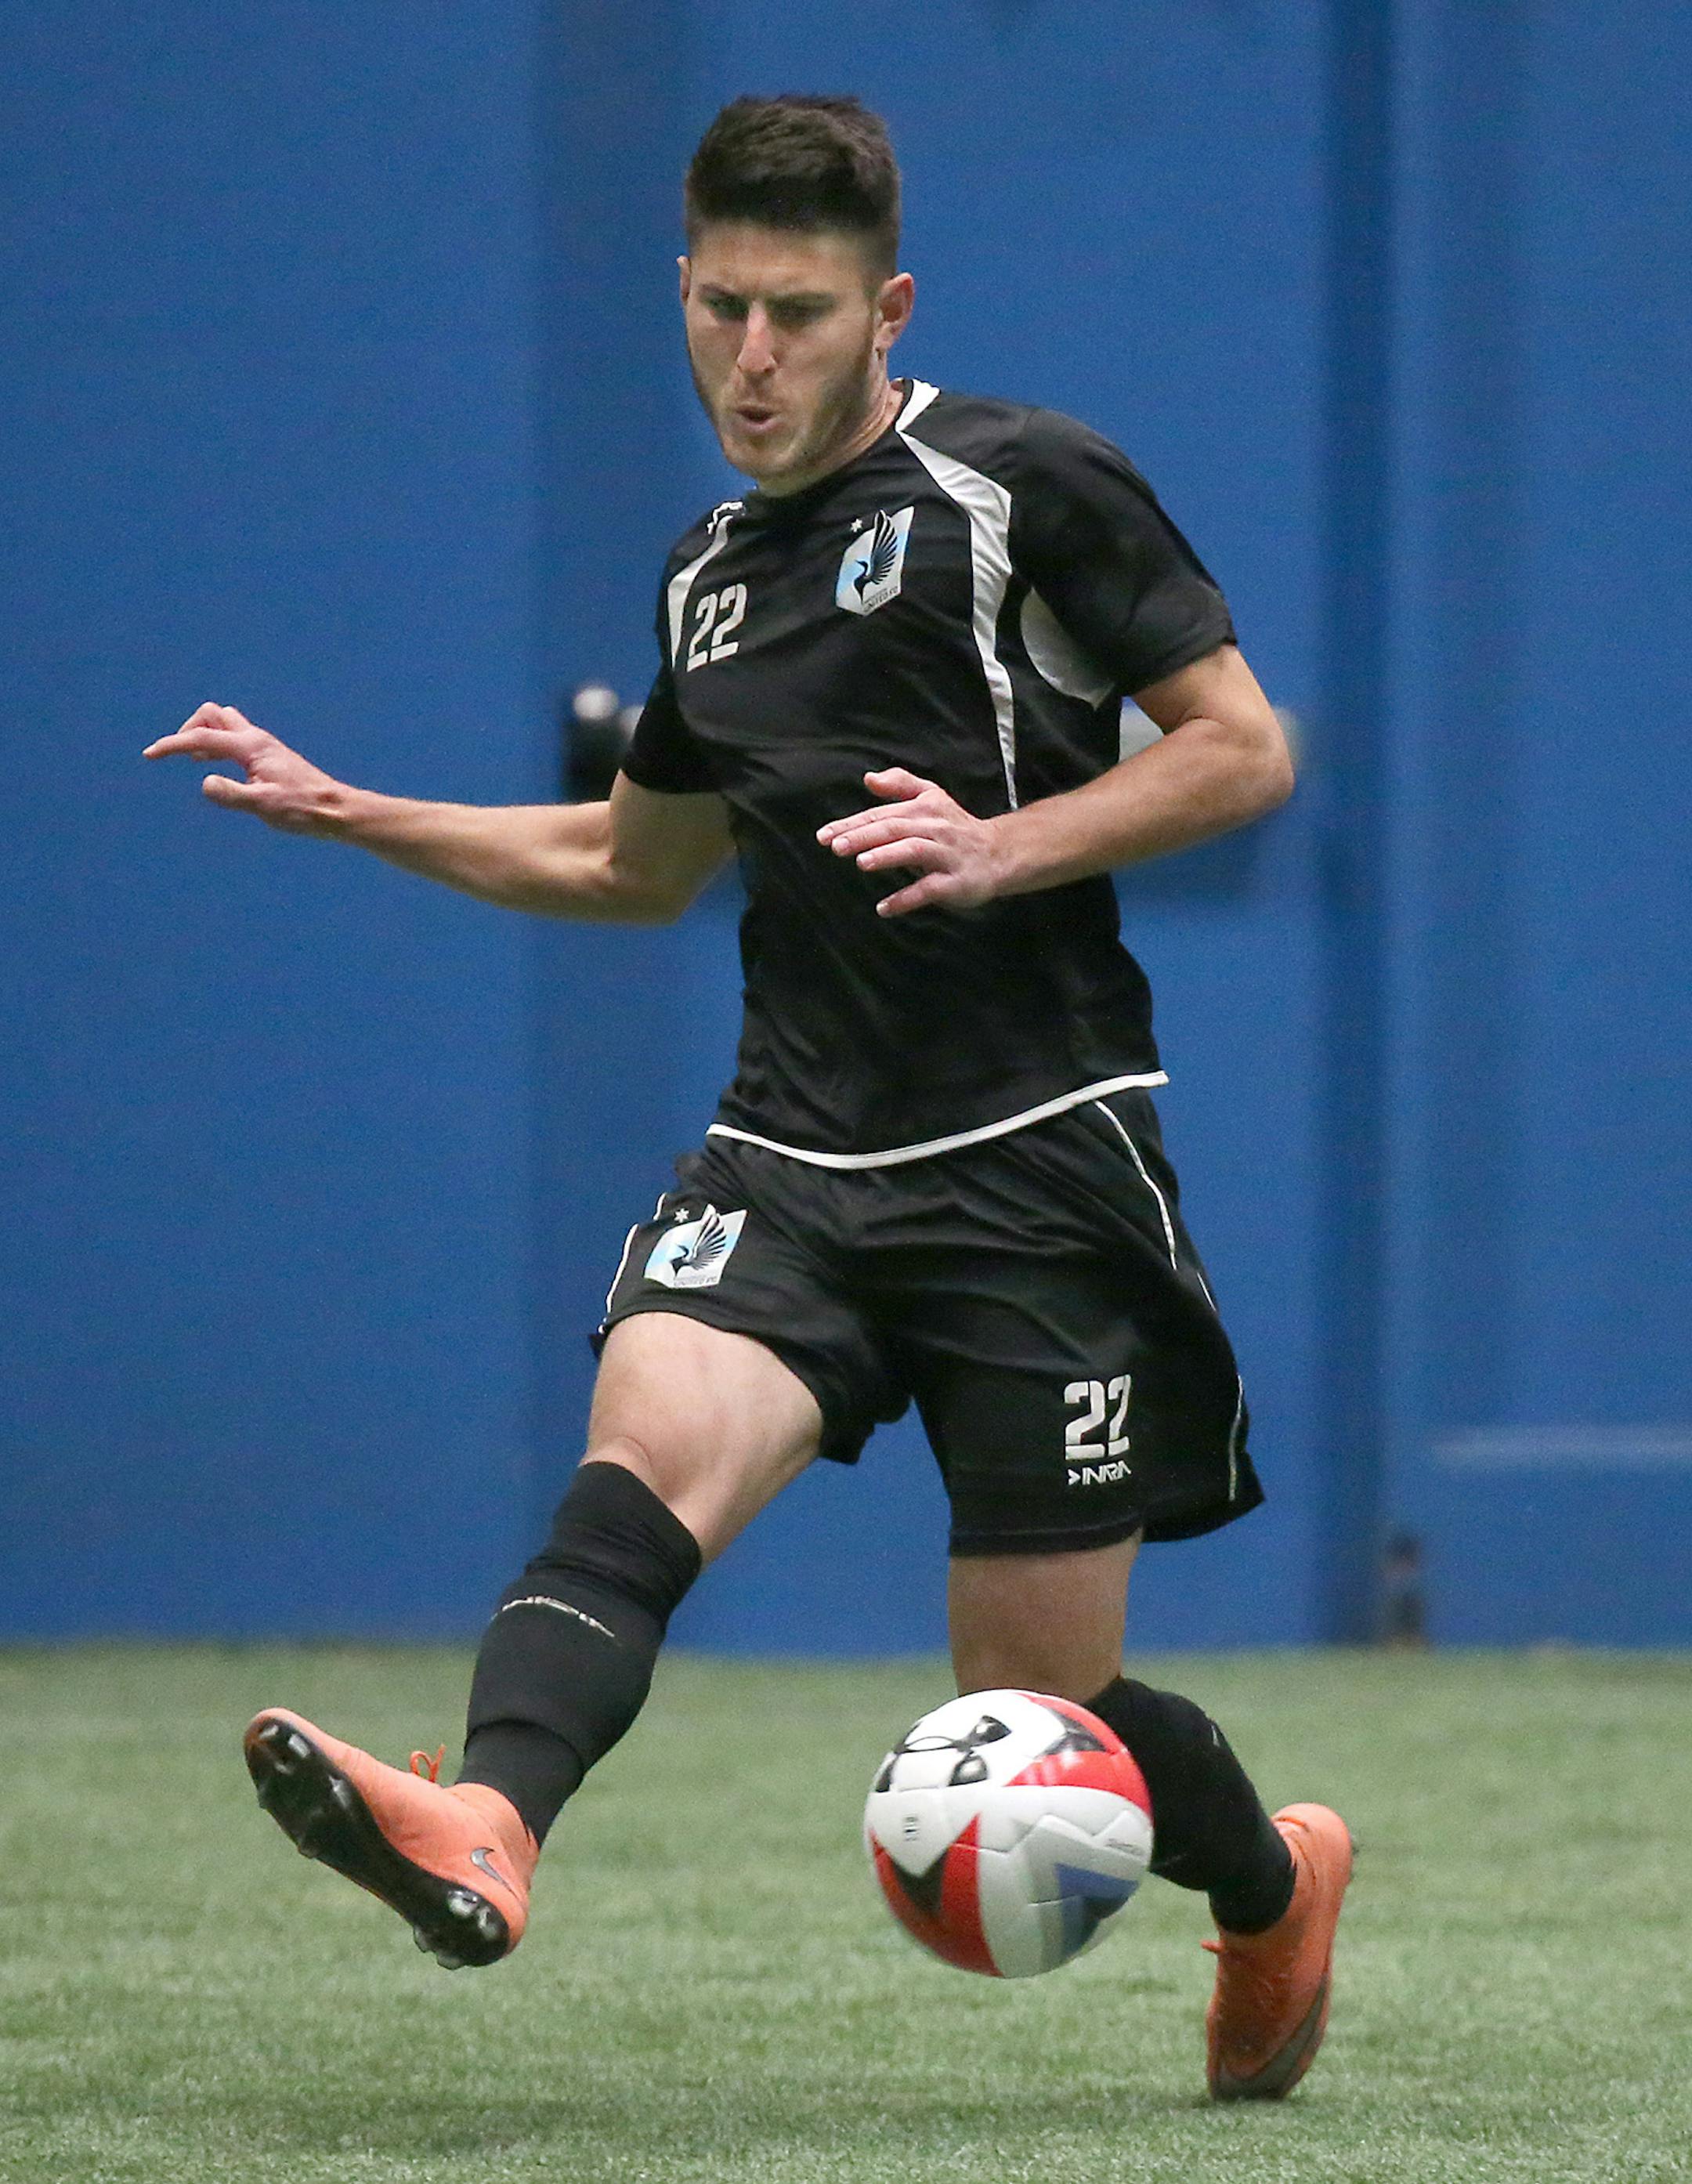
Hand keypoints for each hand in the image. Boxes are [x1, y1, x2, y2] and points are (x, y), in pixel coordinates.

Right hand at [143, 704, 344, 833]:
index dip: (172, 745)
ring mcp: (263, 745)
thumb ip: (232, 794)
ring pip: (224, 722)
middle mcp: (256, 739)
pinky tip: (216, 765)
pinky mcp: (268, 755)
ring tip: (195, 758)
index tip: (149, 755)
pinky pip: (234, 737)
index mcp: (250, 747)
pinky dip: (217, 743)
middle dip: (189, 729)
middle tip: (179, 755)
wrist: (334, 809)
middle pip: (212, 714)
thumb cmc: (302, 810)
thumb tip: (205, 782)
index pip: (201, 737)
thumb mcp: (263, 806)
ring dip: (204, 733)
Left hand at [816, 767, 1006, 917]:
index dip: (852, 824)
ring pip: (914, 851)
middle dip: (864, 836)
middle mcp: (935, 827)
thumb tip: (869, 779)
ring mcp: (947, 854)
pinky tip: (884, 907)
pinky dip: (906, 899)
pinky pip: (930, 889)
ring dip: (887, 856)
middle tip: (836, 846)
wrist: (1000, 853)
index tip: (824, 835)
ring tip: (861, 863)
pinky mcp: (957, 881)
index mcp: (924, 807)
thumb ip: (901, 784)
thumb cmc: (956, 827)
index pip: (882, 815)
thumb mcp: (932, 798)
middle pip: (895, 829)